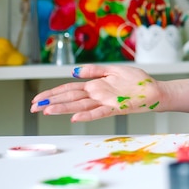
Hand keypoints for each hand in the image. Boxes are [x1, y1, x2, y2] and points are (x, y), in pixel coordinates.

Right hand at [30, 65, 161, 122]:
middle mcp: (98, 95)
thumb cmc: (136, 81)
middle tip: (34, 107)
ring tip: (47, 111)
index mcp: (95, 86)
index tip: (37, 99)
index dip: (53, 94)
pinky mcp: (117, 107)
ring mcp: (106, 102)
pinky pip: (100, 112)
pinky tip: (75, 117)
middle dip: (52, 102)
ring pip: (81, 106)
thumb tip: (75, 71)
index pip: (69, 90)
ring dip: (64, 109)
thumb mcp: (114, 70)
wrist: (155, 90)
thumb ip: (94, 70)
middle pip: (70, 99)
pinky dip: (87, 115)